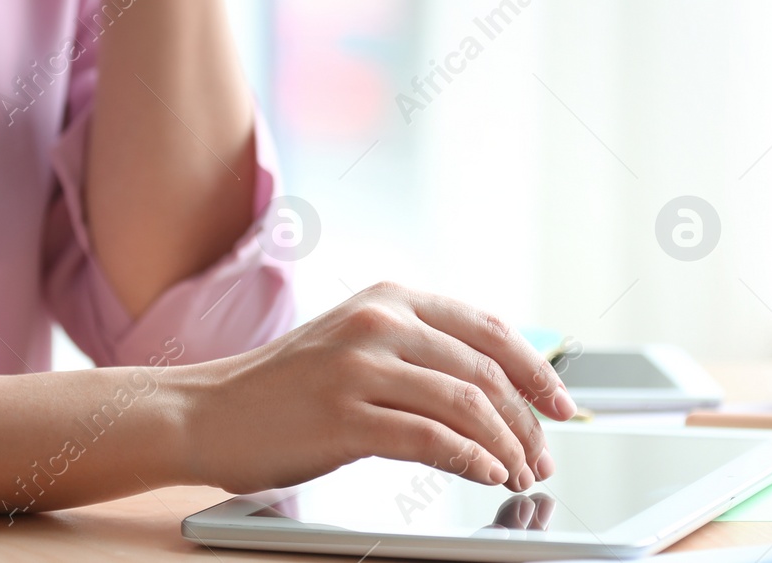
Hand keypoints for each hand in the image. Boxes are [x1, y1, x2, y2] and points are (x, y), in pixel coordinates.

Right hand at [175, 282, 576, 493]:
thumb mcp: (359, 344)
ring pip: (466, 404)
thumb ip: (421, 353)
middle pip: (485, 370)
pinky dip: (471, 460)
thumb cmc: (289, 387)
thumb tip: (501, 389)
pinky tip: (487, 474)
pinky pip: (430, 439)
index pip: (489, 328)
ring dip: (507, 445)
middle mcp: (380, 321)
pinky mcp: (344, 414)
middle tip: (546, 455)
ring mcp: (360, 366)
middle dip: (528, 419)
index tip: (562, 405)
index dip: (537, 368)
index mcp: (392, 296)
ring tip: (520, 473)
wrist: (208, 411)